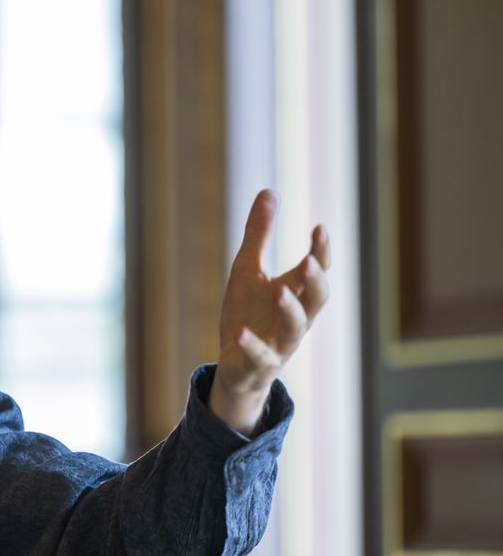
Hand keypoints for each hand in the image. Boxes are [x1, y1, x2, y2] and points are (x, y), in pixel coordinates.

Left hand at [209, 189, 330, 433]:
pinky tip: (240, 331)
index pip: (316, 271)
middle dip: (315, 280)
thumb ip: (259, 234)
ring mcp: (280, 343)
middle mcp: (296, 318)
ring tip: (279, 289)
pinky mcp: (259, 364)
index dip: (321, 252)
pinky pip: (260, 356)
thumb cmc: (247, 313)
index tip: (320, 228)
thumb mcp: (246, 269)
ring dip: (290, 309)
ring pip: (296, 328)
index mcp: (296, 294)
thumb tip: (269, 191)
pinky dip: (251, 344)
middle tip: (309, 260)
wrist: (234, 364)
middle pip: (317, 300)